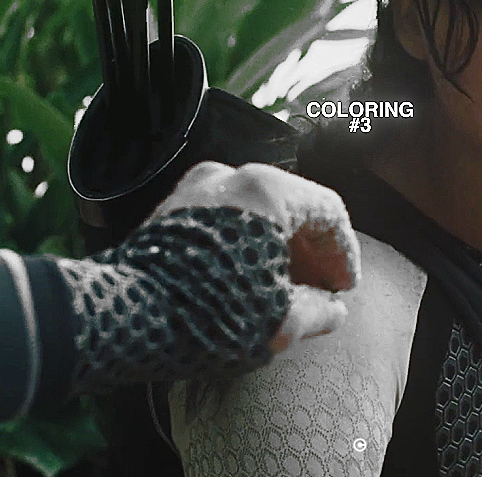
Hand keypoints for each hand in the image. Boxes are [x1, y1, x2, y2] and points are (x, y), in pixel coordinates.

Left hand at [149, 161, 360, 353]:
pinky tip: (250, 275)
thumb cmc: (205, 316)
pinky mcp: (176, 205)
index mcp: (268, 190)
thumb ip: (321, 311)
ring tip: (286, 285)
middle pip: (295, 207)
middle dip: (313, 251)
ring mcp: (200, 185)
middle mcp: (235, 174)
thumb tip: (334, 309)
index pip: (328, 212)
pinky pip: (228, 214)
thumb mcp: (279, 322)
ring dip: (282, 245)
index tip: (344, 287)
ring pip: (260, 209)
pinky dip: (249, 240)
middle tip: (320, 288)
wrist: (121, 318)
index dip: (344, 253)